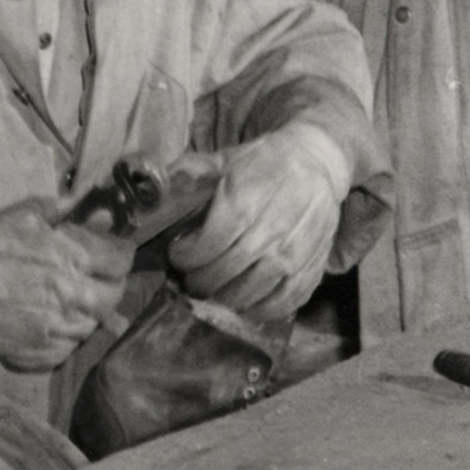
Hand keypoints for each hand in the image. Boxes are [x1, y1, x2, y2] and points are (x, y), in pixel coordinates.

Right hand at [0, 204, 132, 369]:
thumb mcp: (22, 215)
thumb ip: (66, 215)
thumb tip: (101, 214)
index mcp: (74, 259)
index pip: (121, 261)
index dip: (119, 254)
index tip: (112, 252)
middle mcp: (71, 297)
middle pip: (113, 296)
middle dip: (109, 284)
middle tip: (95, 277)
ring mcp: (54, 329)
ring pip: (92, 324)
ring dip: (87, 311)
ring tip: (69, 299)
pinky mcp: (34, 352)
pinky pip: (66, 350)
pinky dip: (65, 338)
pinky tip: (51, 323)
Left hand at [171, 130, 352, 326]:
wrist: (319, 161)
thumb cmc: (264, 164)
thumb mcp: (225, 159)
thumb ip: (188, 173)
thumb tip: (150, 187)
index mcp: (252, 194)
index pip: (214, 239)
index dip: (190, 255)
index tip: (178, 255)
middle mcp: (278, 224)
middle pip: (230, 269)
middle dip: (201, 281)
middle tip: (190, 279)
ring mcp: (301, 248)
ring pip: (255, 289)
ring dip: (226, 298)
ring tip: (213, 291)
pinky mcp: (316, 264)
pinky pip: (287, 300)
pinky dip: (261, 309)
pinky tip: (245, 303)